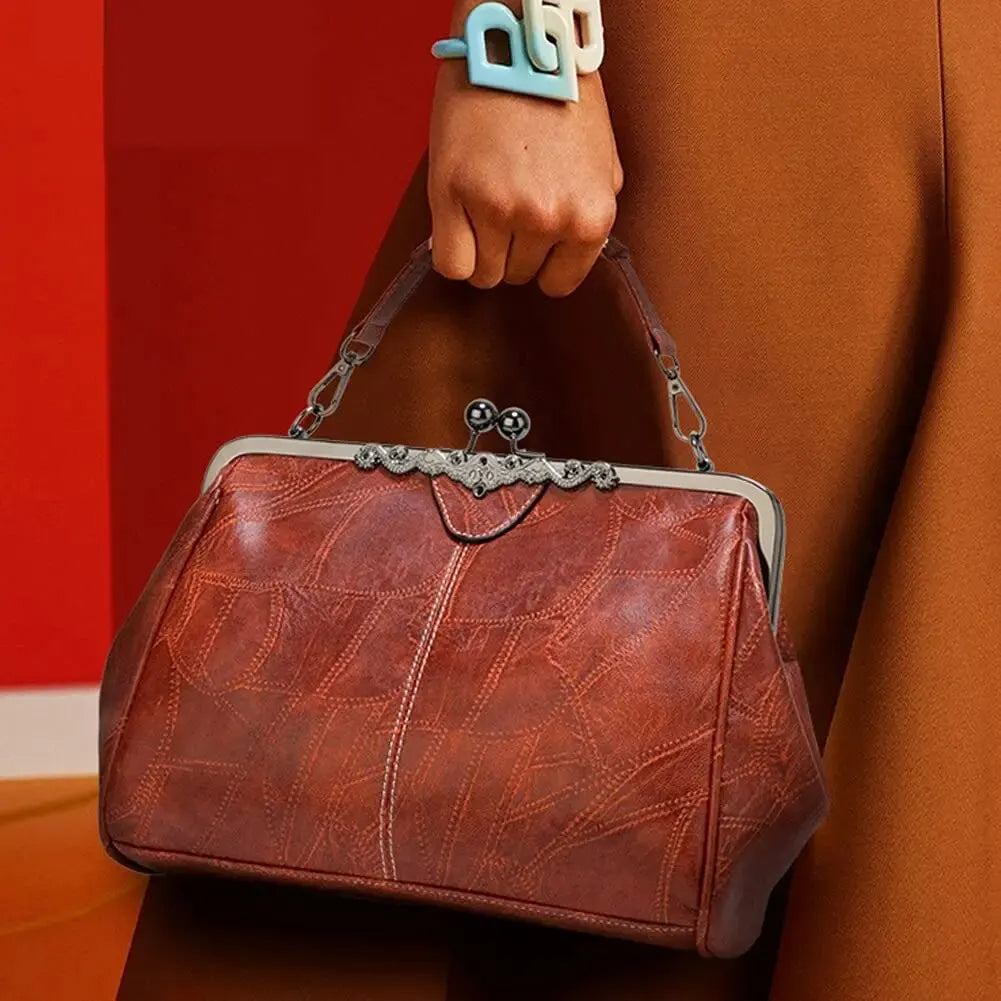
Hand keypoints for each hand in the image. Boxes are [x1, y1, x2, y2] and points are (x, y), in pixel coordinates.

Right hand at [428, 62, 622, 296]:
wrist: (518, 44)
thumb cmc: (561, 95)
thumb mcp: (602, 162)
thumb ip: (590, 214)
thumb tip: (570, 255)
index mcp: (590, 216)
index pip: (558, 284)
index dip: (543, 264)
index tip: (533, 243)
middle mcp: (547, 219)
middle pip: (518, 276)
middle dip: (511, 250)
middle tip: (505, 207)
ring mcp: (498, 209)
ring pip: (483, 274)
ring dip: (480, 249)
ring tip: (482, 208)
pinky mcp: (453, 195)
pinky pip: (451, 264)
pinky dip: (452, 253)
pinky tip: (458, 224)